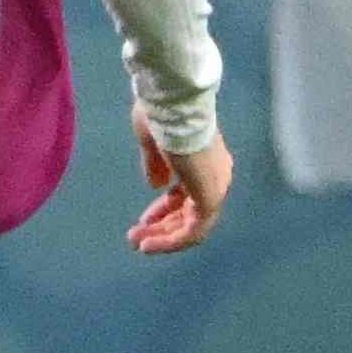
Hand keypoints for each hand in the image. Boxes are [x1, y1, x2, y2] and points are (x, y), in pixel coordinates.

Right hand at [131, 116, 235, 253]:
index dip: (164, 208)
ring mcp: (215, 187)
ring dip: (163, 237)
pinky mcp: (210, 198)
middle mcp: (216, 175)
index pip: (187, 192)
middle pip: (189, 211)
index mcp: (206, 158)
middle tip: (135, 237)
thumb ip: (156, 164)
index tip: (143, 219)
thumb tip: (156, 185)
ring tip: (138, 244)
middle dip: (161, 226)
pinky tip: (149, 244)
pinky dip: (172, 241)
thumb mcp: (153, 142)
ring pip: (191, 224)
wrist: (174, 107)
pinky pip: (193, 231)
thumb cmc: (161, 117)